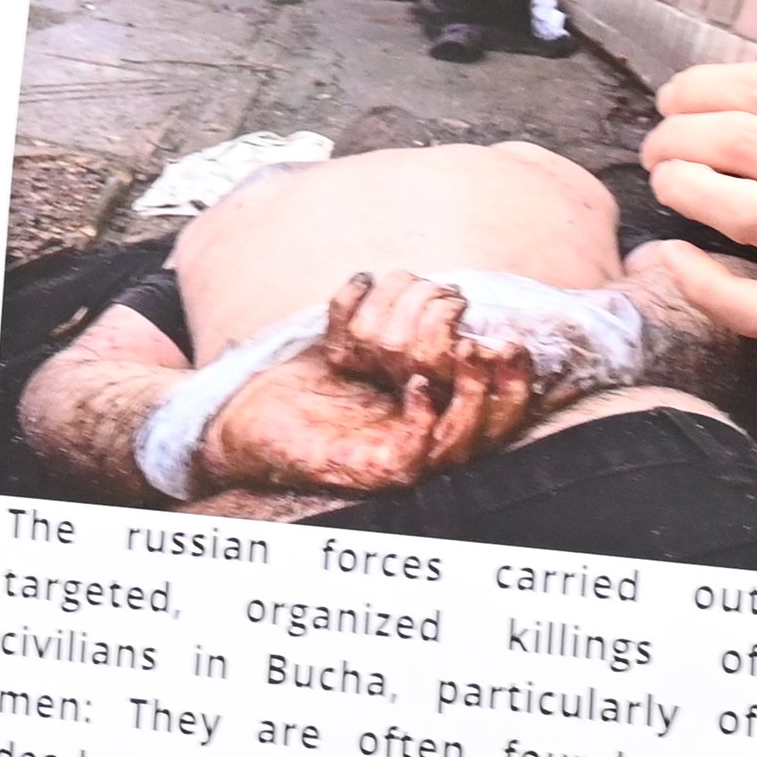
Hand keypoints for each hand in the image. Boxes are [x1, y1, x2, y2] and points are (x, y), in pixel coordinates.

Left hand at [200, 267, 541, 494]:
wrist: (240, 414)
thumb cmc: (302, 383)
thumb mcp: (352, 342)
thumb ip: (384, 314)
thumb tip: (414, 284)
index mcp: (432, 416)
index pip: (495, 409)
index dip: (515, 378)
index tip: (511, 335)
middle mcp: (425, 445)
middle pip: (492, 430)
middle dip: (507, 386)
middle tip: (500, 343)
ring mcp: (400, 463)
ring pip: (461, 444)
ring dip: (474, 397)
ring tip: (467, 350)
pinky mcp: (369, 472)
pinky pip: (411, 456)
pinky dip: (422, 419)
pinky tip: (417, 382)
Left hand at [639, 58, 756, 368]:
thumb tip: (707, 90)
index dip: (706, 87)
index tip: (675, 97)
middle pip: (747, 143)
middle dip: (680, 135)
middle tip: (660, 144)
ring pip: (744, 212)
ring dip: (681, 188)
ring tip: (667, 181)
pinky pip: (748, 304)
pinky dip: (697, 278)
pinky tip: (674, 254)